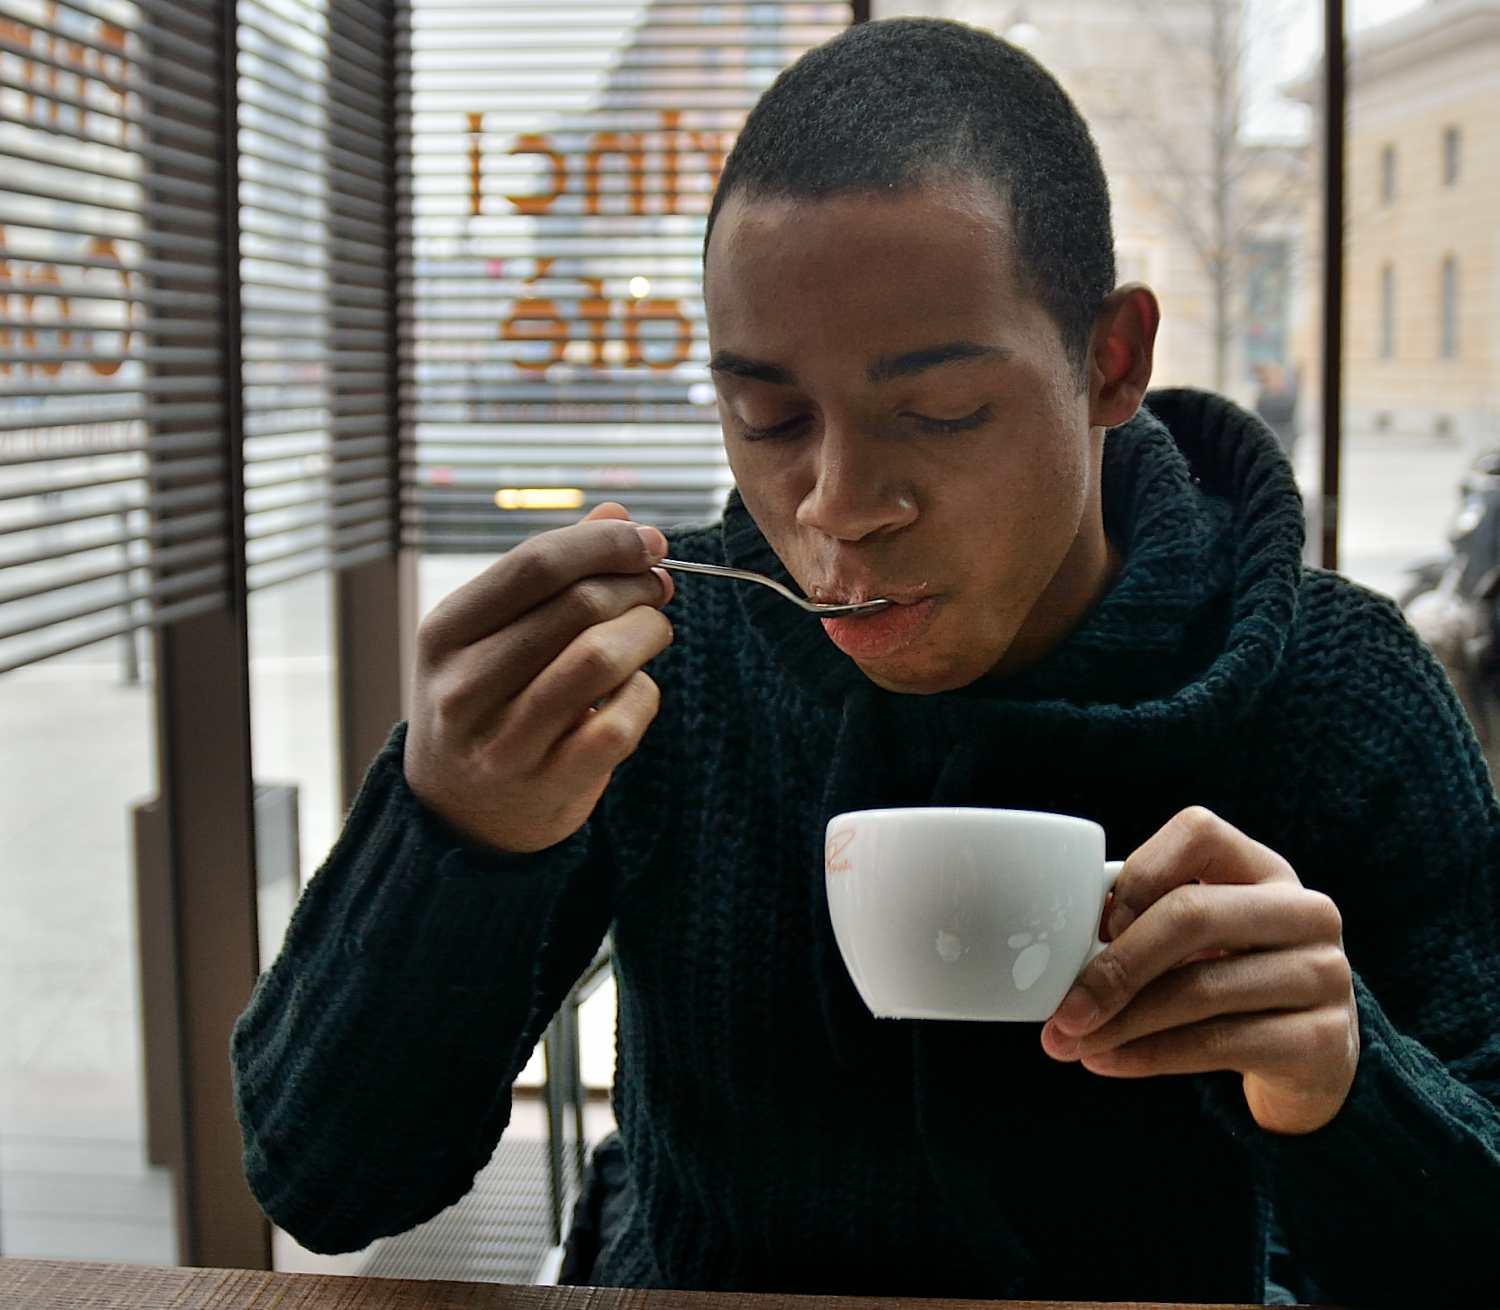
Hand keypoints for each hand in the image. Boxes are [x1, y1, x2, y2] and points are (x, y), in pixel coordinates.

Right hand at [404, 503, 673, 853]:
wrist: (459, 815)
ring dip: (647, 632)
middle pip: (578, 606)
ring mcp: (504, 741)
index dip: (605, 544)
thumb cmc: (488, 701)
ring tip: (652, 631)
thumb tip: (619, 515)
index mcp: (444, 633)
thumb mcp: (494, 634)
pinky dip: (644, 693)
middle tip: (658, 587)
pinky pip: (621, 720)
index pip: (536, 563)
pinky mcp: (549, 784)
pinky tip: (635, 689)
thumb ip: (552, 574)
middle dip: (637, 585)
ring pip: (601, 658)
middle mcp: (464, 687)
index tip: (647, 542)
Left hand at [1040, 807, 1359, 1134]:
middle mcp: (1304, 911)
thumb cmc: (1231, 976)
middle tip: (1064, 1007)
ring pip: (1202, 988)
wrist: (1314, 1055)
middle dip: (1116, 965)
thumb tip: (1057, 947)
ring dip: (1123, 1021)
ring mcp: (1323, 974)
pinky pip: (1221, 1043)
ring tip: (1072, 1042)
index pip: (1198, 833)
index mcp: (1262, 869)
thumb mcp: (1200, 938)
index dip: (1141, 873)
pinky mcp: (1322, 1039)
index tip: (1098, 924)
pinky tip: (1109, 1061)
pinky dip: (1151, 1055)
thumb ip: (1146, 922)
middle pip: (1193, 915)